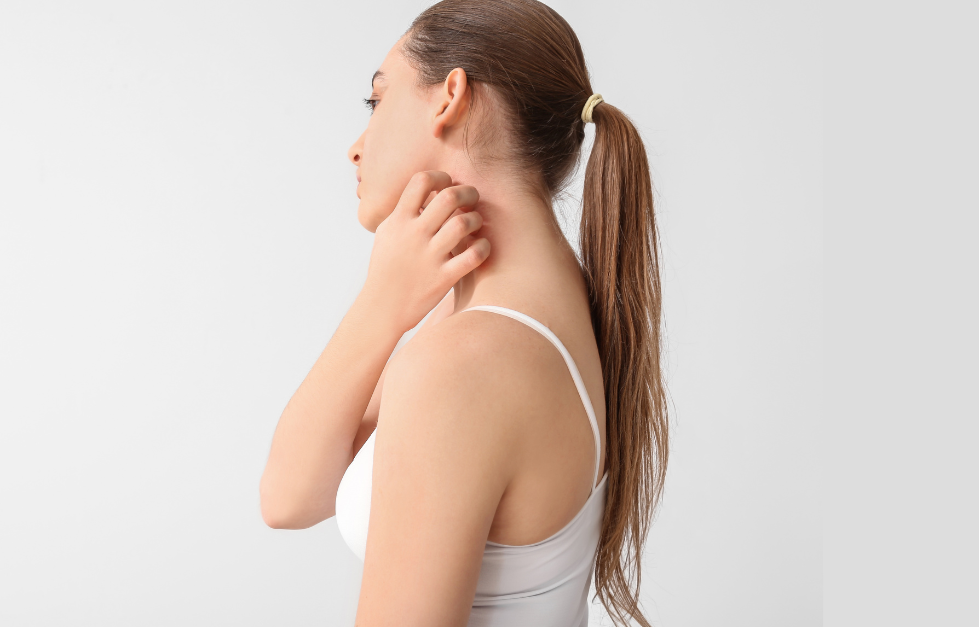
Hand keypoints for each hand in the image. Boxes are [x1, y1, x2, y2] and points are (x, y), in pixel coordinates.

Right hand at [361, 171, 489, 334]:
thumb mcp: (387, 233)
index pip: (421, 181)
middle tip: (472, 198)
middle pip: (448, 197)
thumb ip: (404, 211)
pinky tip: (481, 247)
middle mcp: (414, 235)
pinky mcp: (443, 278)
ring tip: (475, 224)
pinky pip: (473, 256)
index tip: (447, 184)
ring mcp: (429, 257)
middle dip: (467, 192)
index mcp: (398, 221)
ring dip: (476, 219)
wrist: (382, 307)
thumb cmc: (387, 267)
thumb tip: (424, 189)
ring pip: (463, 224)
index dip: (440, 176)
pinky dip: (483, 247)